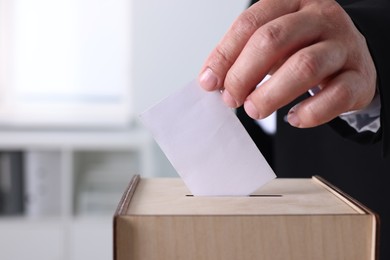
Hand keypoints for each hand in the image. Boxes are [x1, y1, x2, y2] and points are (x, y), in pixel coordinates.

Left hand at [198, 0, 375, 127]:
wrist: (351, 59)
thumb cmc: (304, 49)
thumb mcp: (272, 44)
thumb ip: (242, 57)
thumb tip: (211, 81)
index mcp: (292, 3)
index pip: (250, 23)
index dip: (225, 55)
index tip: (209, 82)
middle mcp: (320, 18)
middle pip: (273, 40)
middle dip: (243, 74)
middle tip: (232, 99)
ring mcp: (344, 46)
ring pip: (304, 67)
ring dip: (271, 94)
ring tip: (254, 110)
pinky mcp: (360, 77)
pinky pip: (335, 96)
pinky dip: (310, 112)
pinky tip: (293, 119)